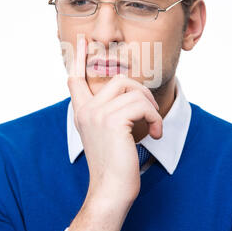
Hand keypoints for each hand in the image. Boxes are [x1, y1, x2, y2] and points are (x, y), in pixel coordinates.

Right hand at [67, 37, 162, 203]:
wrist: (111, 190)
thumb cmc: (115, 165)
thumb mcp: (108, 134)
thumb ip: (111, 112)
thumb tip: (131, 93)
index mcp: (82, 112)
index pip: (76, 79)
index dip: (79, 58)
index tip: (82, 40)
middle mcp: (86, 110)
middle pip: (119, 80)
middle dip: (141, 93)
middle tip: (150, 114)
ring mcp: (97, 113)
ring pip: (133, 90)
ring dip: (151, 108)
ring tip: (153, 127)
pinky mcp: (112, 120)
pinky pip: (142, 104)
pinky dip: (155, 117)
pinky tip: (155, 134)